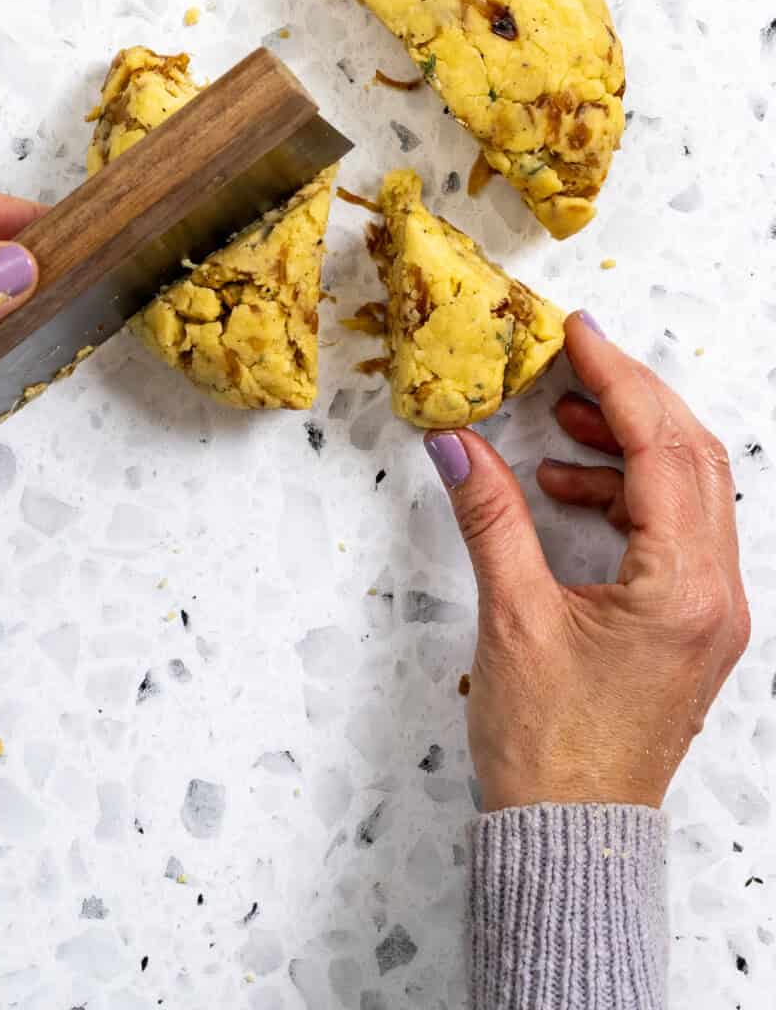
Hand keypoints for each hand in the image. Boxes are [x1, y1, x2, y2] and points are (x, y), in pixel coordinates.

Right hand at [424, 312, 748, 811]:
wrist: (569, 838)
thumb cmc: (549, 750)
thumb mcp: (513, 617)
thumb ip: (489, 516)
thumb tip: (457, 441)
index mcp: (684, 590)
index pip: (663, 452)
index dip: (619, 381)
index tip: (579, 334)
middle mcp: (715, 596)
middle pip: (695, 460)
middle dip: (633, 399)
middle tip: (574, 360)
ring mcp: (710, 613)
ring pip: (690, 491)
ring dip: (629, 445)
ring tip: (560, 423)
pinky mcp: (690, 625)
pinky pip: (675, 530)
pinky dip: (625, 493)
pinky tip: (566, 488)